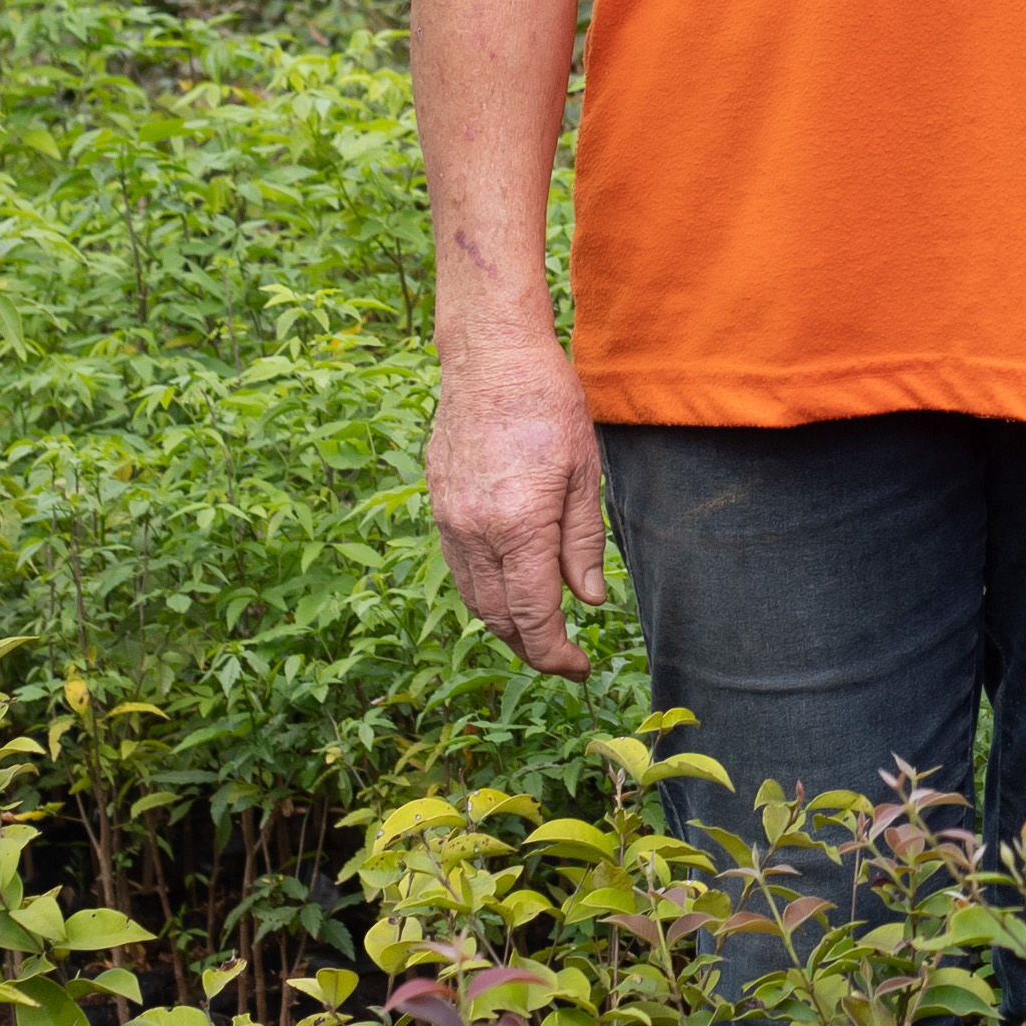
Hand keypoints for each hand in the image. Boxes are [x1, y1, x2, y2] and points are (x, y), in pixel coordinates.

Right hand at [426, 326, 607, 676]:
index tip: (579, 668)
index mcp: (517, 526)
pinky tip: (509, 589)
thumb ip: (582, 543)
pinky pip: (458, 566)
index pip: (534, 615)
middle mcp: (474, 531)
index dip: (556, 653)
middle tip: (564, 659)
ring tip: (539, 633)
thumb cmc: (548, 405)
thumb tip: (588, 602)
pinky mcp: (437, 503)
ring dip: (504, 625)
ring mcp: (448, 519)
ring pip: (473, 597)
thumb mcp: (583, 473)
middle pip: (498, 617)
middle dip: (531, 648)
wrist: (490, 356)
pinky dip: (483, 591)